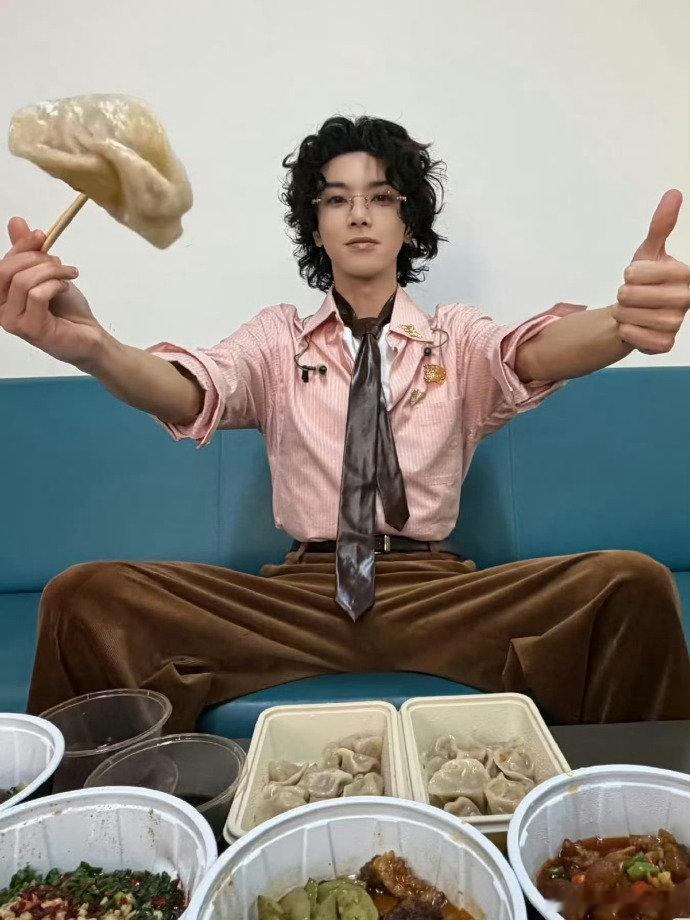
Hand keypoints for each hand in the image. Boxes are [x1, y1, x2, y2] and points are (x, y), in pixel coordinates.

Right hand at [0, 217, 105, 367]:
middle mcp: (1, 311)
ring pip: (23, 281)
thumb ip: (28, 251)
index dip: (21, 247)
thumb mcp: (47, 273)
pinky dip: (55, 286)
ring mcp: (14, 322)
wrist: (89, 336)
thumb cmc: (67, 309)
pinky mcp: (31, 330)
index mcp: (1, 297)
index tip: (42, 235)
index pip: (2, 265)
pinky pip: (37, 295)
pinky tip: (66, 288)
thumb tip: (15, 221)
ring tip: (69, 274)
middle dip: (35, 259)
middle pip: (7, 271)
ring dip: (51, 272)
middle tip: (59, 261)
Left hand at [612, 189, 689, 354]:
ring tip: (628, 310)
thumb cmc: (644, 279)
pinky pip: (640, 339)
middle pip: (637, 296)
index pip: (650, 271)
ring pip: (637, 318)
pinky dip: (628, 332)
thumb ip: (661, 226)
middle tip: (626, 294)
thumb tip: (674, 193)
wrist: (635, 311)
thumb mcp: (649, 251)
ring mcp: (677, 323)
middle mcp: (686, 299)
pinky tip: (630, 326)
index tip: (632, 273)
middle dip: (624, 294)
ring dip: (623, 313)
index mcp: (686, 275)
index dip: (633, 273)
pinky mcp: (666, 344)